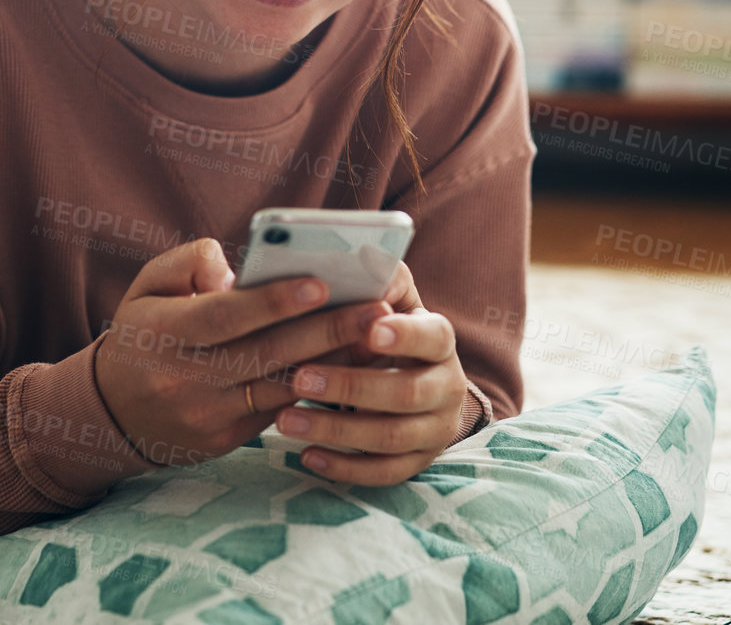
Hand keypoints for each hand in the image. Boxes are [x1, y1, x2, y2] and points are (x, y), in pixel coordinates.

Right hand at [94, 237, 393, 470]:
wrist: (113, 411)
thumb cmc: (142, 333)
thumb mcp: (147, 285)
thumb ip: (190, 262)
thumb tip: (234, 275)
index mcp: (164, 334)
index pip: (226, 317)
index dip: (275, 302)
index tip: (322, 283)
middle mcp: (186, 380)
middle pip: (266, 354)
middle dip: (326, 332)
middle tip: (376, 311)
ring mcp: (207, 416)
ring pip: (280, 388)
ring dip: (334, 364)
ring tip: (377, 339)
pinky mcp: (226, 440)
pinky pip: (279, 412)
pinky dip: (317, 388)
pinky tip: (352, 367)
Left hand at [271, 260, 469, 485]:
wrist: (410, 381)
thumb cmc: (379, 330)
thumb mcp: (384, 300)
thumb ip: (374, 277)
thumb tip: (364, 258)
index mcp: (439, 339)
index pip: (434, 336)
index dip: (405, 335)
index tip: (369, 330)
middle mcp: (447, 386)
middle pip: (406, 392)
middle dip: (351, 386)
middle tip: (299, 378)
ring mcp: (435, 429)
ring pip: (390, 438)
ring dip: (335, 429)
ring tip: (284, 420)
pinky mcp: (416, 462)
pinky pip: (383, 473)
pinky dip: (345, 468)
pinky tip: (307, 456)